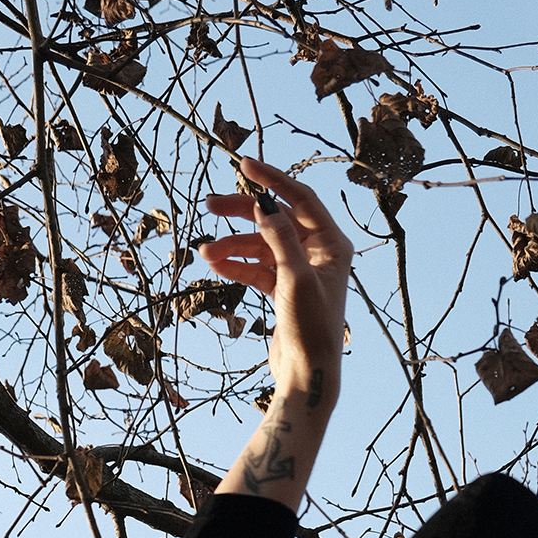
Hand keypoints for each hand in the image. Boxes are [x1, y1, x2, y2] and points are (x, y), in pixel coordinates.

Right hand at [198, 157, 353, 403]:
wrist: (308, 372)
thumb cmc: (311, 327)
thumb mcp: (295, 278)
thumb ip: (279, 238)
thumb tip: (264, 205)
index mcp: (332, 243)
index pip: (300, 198)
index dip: (272, 180)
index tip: (244, 165)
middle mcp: (318, 252)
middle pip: (275, 219)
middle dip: (243, 213)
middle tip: (211, 206)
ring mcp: (300, 270)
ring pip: (261, 246)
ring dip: (232, 246)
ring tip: (205, 252)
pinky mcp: (284, 289)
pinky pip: (256, 268)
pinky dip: (236, 265)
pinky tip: (215, 264)